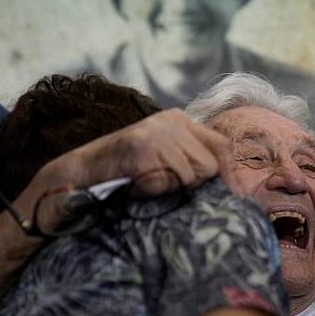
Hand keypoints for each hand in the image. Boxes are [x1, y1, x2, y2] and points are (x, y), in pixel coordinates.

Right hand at [66, 108, 242, 195]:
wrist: (81, 171)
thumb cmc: (126, 170)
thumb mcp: (164, 155)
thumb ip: (193, 159)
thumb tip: (233, 185)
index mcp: (179, 120)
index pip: (222, 145)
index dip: (227, 174)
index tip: (231, 196)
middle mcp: (172, 122)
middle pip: (210, 165)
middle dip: (194, 184)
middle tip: (165, 186)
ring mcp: (157, 134)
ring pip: (192, 176)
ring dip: (172, 189)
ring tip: (147, 183)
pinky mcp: (143, 149)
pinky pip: (169, 183)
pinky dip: (155, 191)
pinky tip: (137, 185)